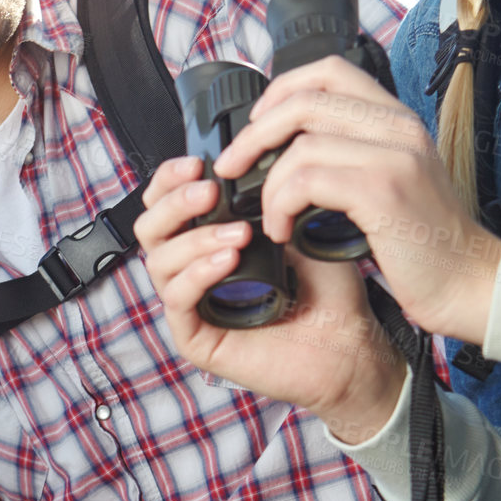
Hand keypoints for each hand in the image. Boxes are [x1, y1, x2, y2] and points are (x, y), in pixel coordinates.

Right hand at [136, 156, 405, 442]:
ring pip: (159, 261)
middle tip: (210, 192)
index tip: (197, 163)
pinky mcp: (196, 339)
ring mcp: (193, 305)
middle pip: (150, 228)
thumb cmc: (327, 289)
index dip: (171, 179)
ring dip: (195, 239)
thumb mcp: (296, 226)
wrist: (350, 341)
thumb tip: (243, 158)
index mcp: (210, 239)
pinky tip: (228, 261)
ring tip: (239, 234)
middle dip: (175, 203)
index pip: (166, 203)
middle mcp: (194, 270)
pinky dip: (197, 275)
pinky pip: (176, 300)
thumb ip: (265, 194)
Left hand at [215, 56, 500, 344]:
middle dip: (254, 134)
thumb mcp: (393, 182)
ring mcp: (393, 155)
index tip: (256, 126)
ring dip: (268, 184)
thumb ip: (354, 154)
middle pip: (304, 100)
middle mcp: (398, 126)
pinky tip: (283, 230)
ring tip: (270, 215)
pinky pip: (307, 179)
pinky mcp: (382, 190)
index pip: (329, 71)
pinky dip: (282, 204)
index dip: (281, 90)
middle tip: (232, 167)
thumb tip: (287, 150)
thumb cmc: (428, 244)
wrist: (471, 284)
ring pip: (300, 144)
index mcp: (398, 119)